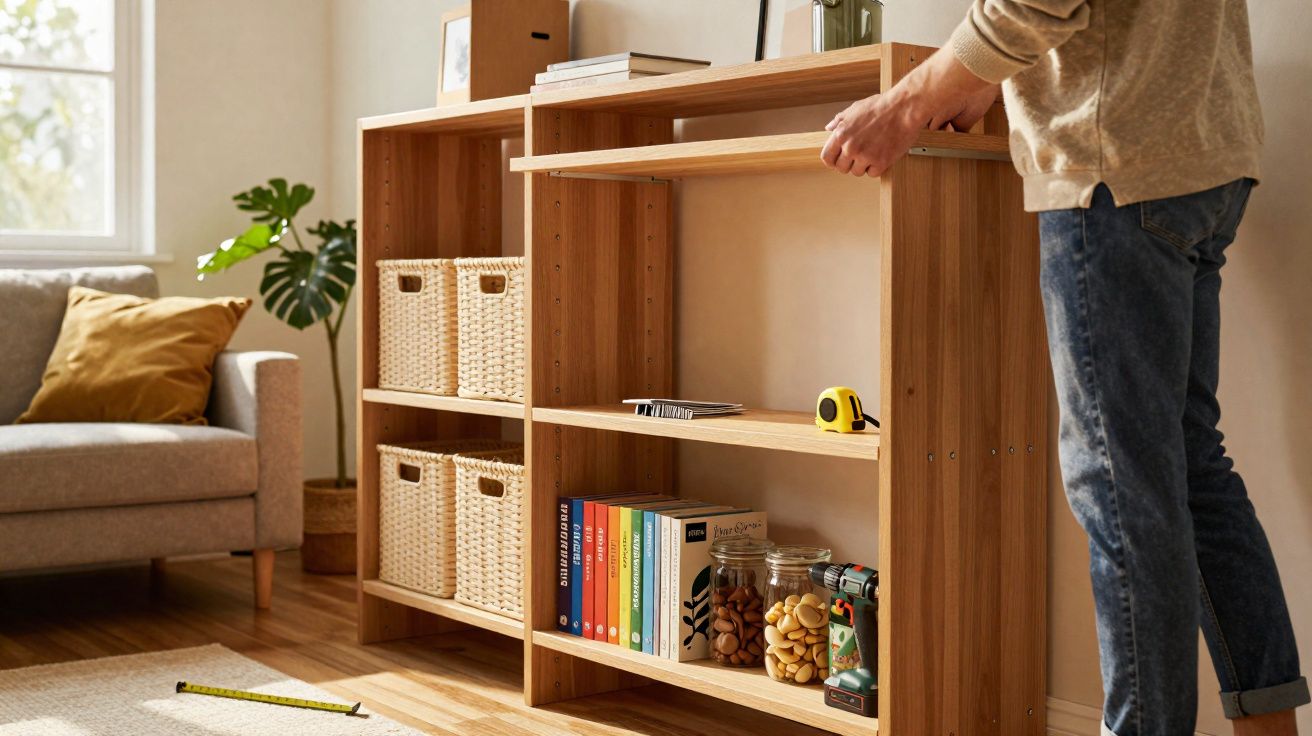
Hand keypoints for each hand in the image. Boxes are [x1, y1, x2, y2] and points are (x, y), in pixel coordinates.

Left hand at [820, 50, 999, 177]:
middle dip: (851, 164)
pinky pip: (875, 175)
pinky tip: (892, 152)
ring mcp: (865, 154)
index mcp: (843, 130)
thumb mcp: (861, 106)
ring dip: (869, 165)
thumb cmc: (891, 102)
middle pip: (841, 168)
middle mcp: (851, 143)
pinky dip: (884, 167)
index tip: (844, 156)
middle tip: (865, 154)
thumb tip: (830, 126)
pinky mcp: (883, 162)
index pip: (826, 157)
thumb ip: (844, 118)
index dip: (835, 159)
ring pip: (858, 173)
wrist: (915, 101)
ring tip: (882, 149)